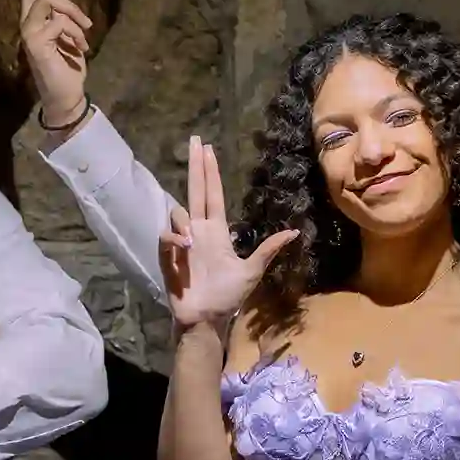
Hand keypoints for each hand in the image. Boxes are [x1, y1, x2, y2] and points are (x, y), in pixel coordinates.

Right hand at [20, 0, 93, 133]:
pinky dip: (74, 33)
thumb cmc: (68, 62)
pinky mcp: (33, 42)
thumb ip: (60, 9)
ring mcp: (28, 30)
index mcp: (37, 14)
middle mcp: (27, 18)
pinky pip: (58, 21)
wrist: (67, 93)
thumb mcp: (69, 30)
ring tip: (84, 35)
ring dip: (74, 14)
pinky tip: (78, 48)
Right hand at [160, 136, 297, 328]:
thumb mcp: (252, 271)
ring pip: (177, 213)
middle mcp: (197, 230)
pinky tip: (182, 250)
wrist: (206, 319)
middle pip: (195, 190)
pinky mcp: (168, 255)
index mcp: (216, 231)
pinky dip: (172, 239)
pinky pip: (165, 236)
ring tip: (190, 243)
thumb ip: (268, 250)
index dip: (211, 172)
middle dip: (195, 165)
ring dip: (183, 222)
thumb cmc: (227, 296)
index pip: (213, 194)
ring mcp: (181, 241)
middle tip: (194, 140)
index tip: (208, 149)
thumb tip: (293, 232)